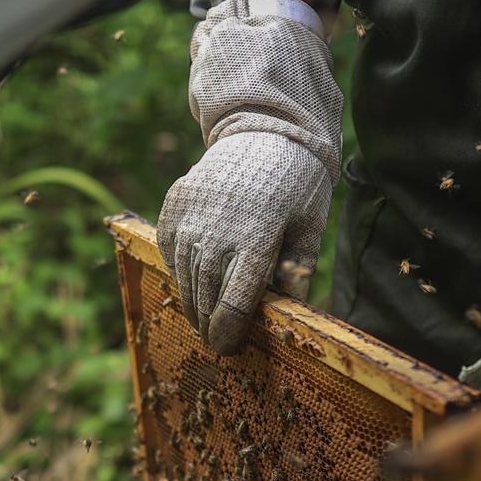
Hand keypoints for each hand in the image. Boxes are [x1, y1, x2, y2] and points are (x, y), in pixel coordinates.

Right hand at [158, 131, 333, 354]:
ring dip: (192, 303)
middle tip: (214, 342)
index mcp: (258, 238)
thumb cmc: (296, 185)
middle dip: (208, 325)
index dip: (229, 333)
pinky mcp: (174, 206)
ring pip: (184, 277)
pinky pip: (171, 251)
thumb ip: (298, 272)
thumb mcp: (310, 227)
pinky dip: (179, 271)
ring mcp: (191, 216)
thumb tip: (288, 315)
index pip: (234, 303)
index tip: (227, 348)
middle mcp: (218, 229)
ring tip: (201, 319)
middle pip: (205, 296)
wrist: (262, 132)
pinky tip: (192, 282)